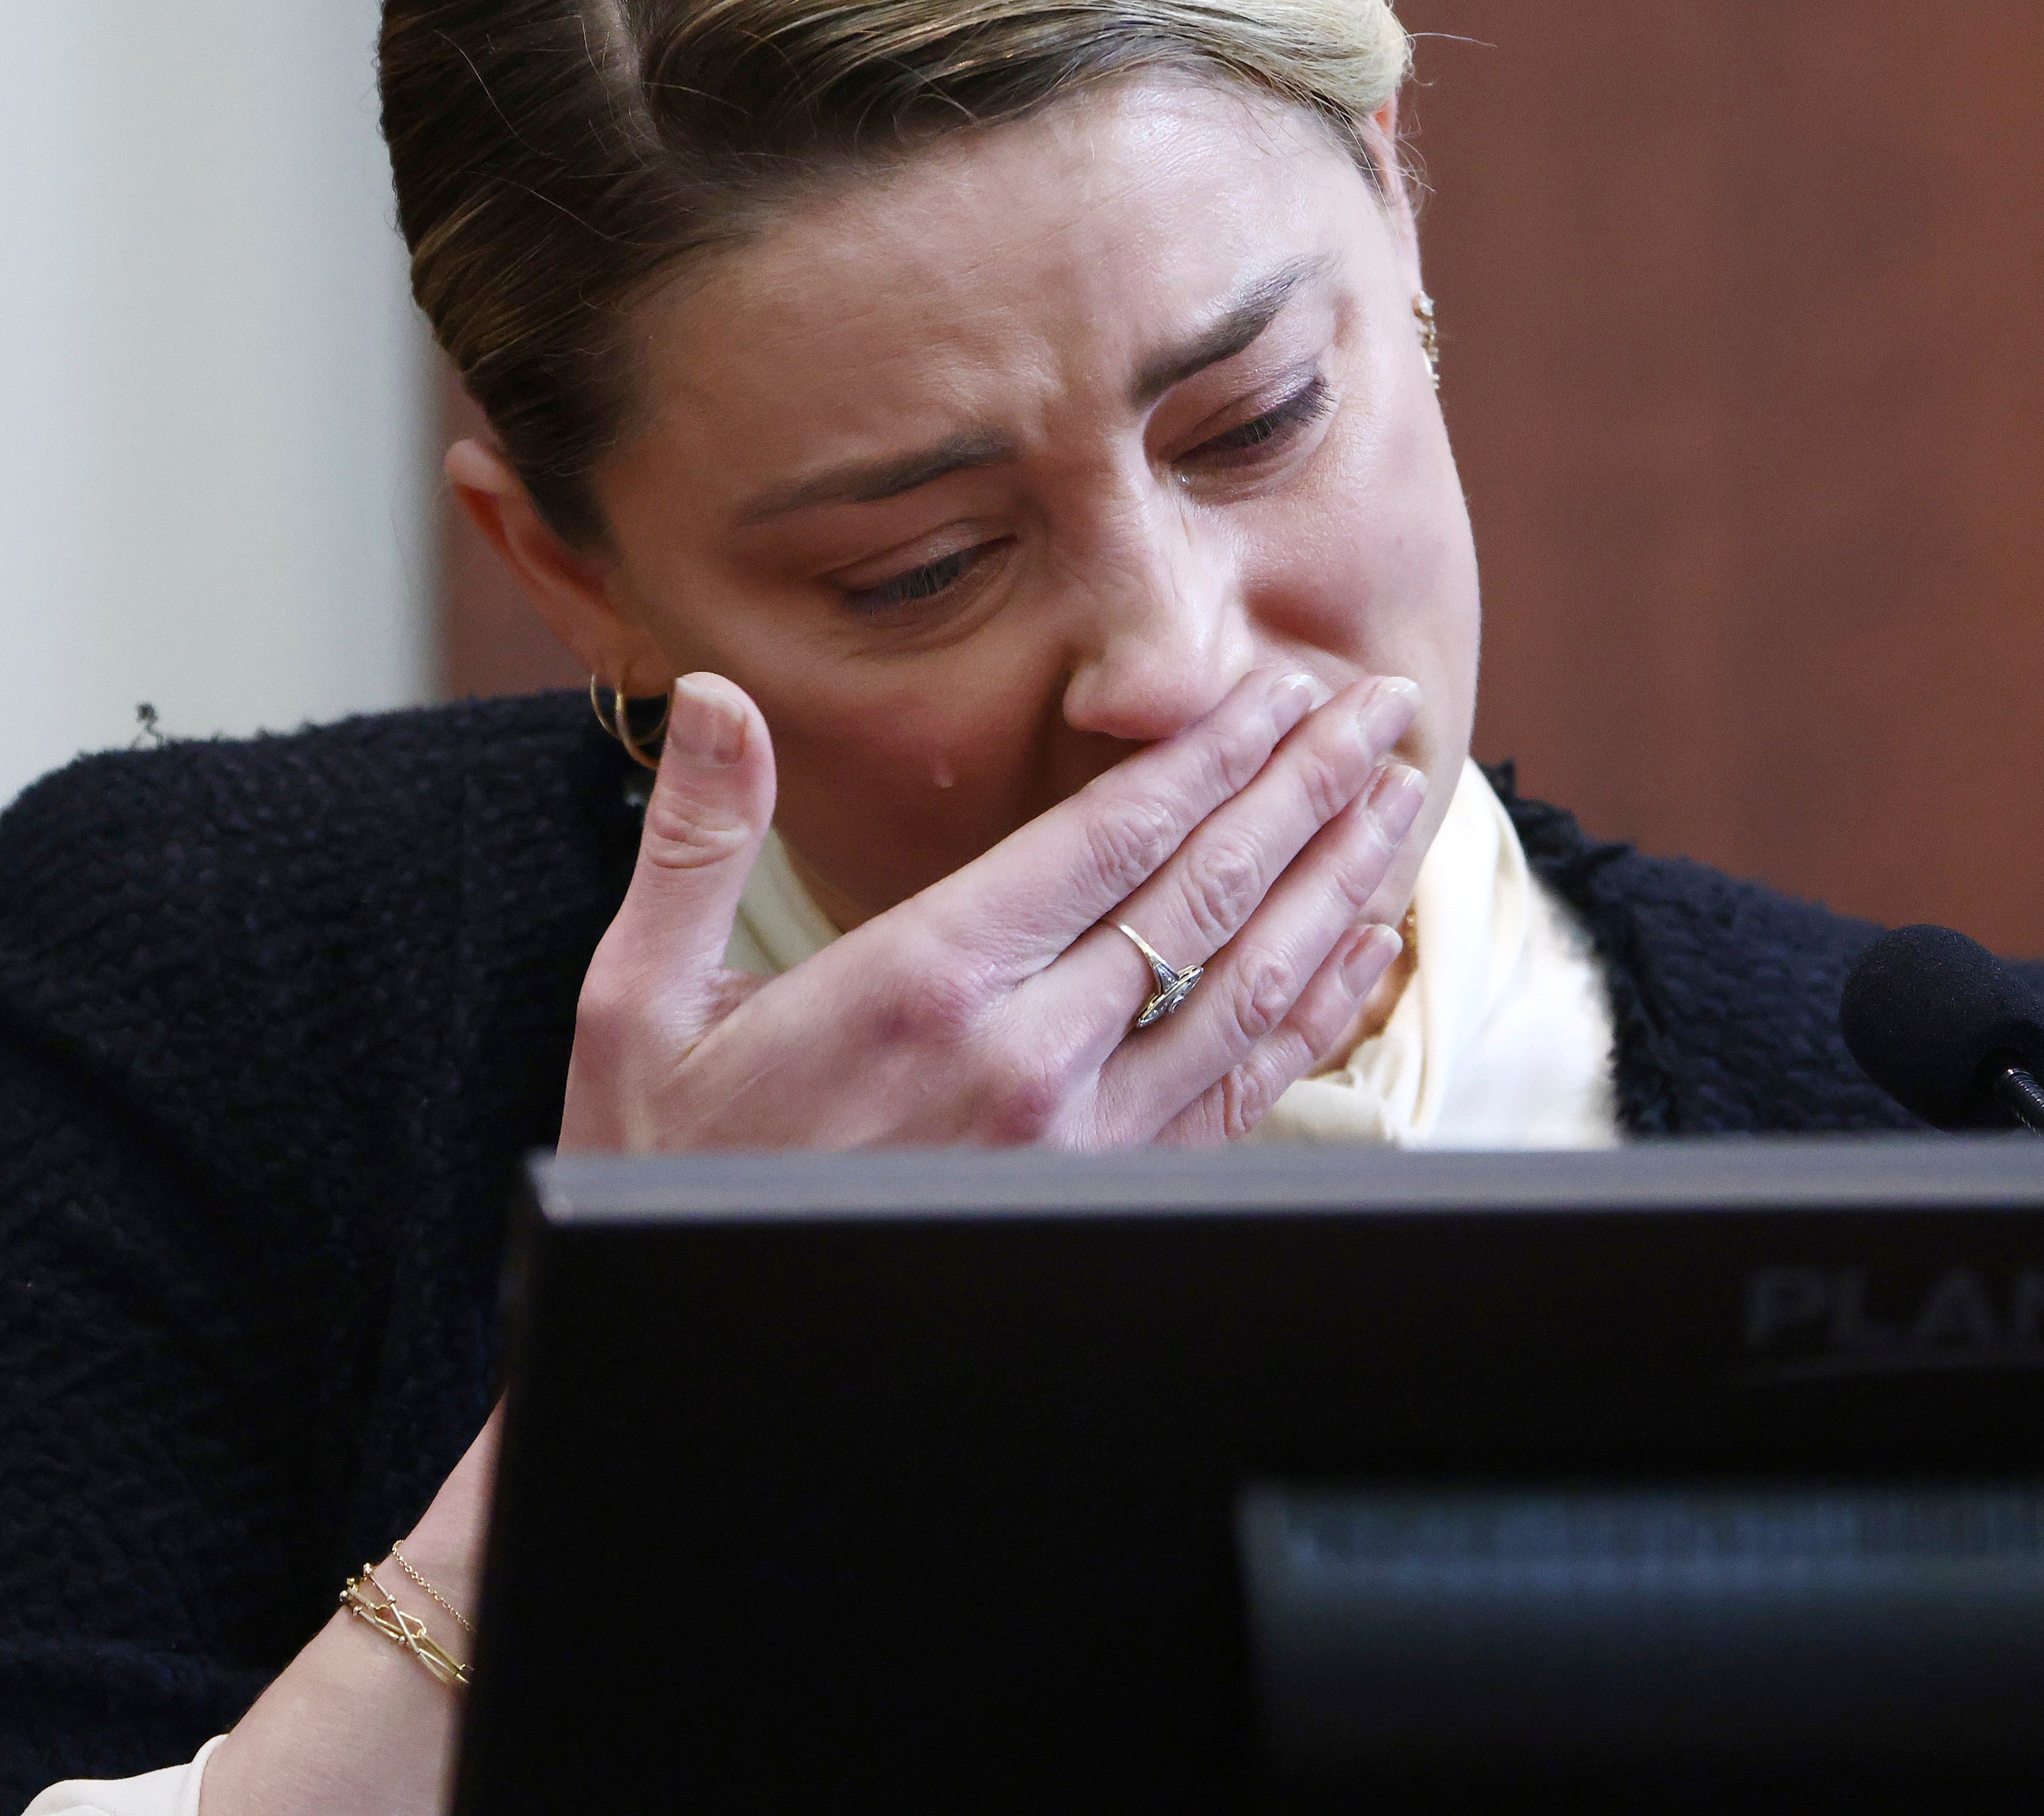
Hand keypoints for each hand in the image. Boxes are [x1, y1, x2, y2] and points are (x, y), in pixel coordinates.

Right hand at [560, 666, 1423, 1151]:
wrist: (703, 1358)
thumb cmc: (665, 1178)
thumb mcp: (643, 1004)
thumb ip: (695, 842)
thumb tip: (715, 701)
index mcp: (921, 983)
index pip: (1110, 836)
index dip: (1211, 751)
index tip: (1280, 686)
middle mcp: (1024, 1060)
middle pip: (1207, 896)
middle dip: (1308, 788)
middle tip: (1382, 707)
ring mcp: (1080, 1142)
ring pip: (1251, 990)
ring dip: (1337, 885)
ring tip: (1400, 802)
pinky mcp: (1107, 1202)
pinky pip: (1245, 1094)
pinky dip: (1316, 1013)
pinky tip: (1362, 953)